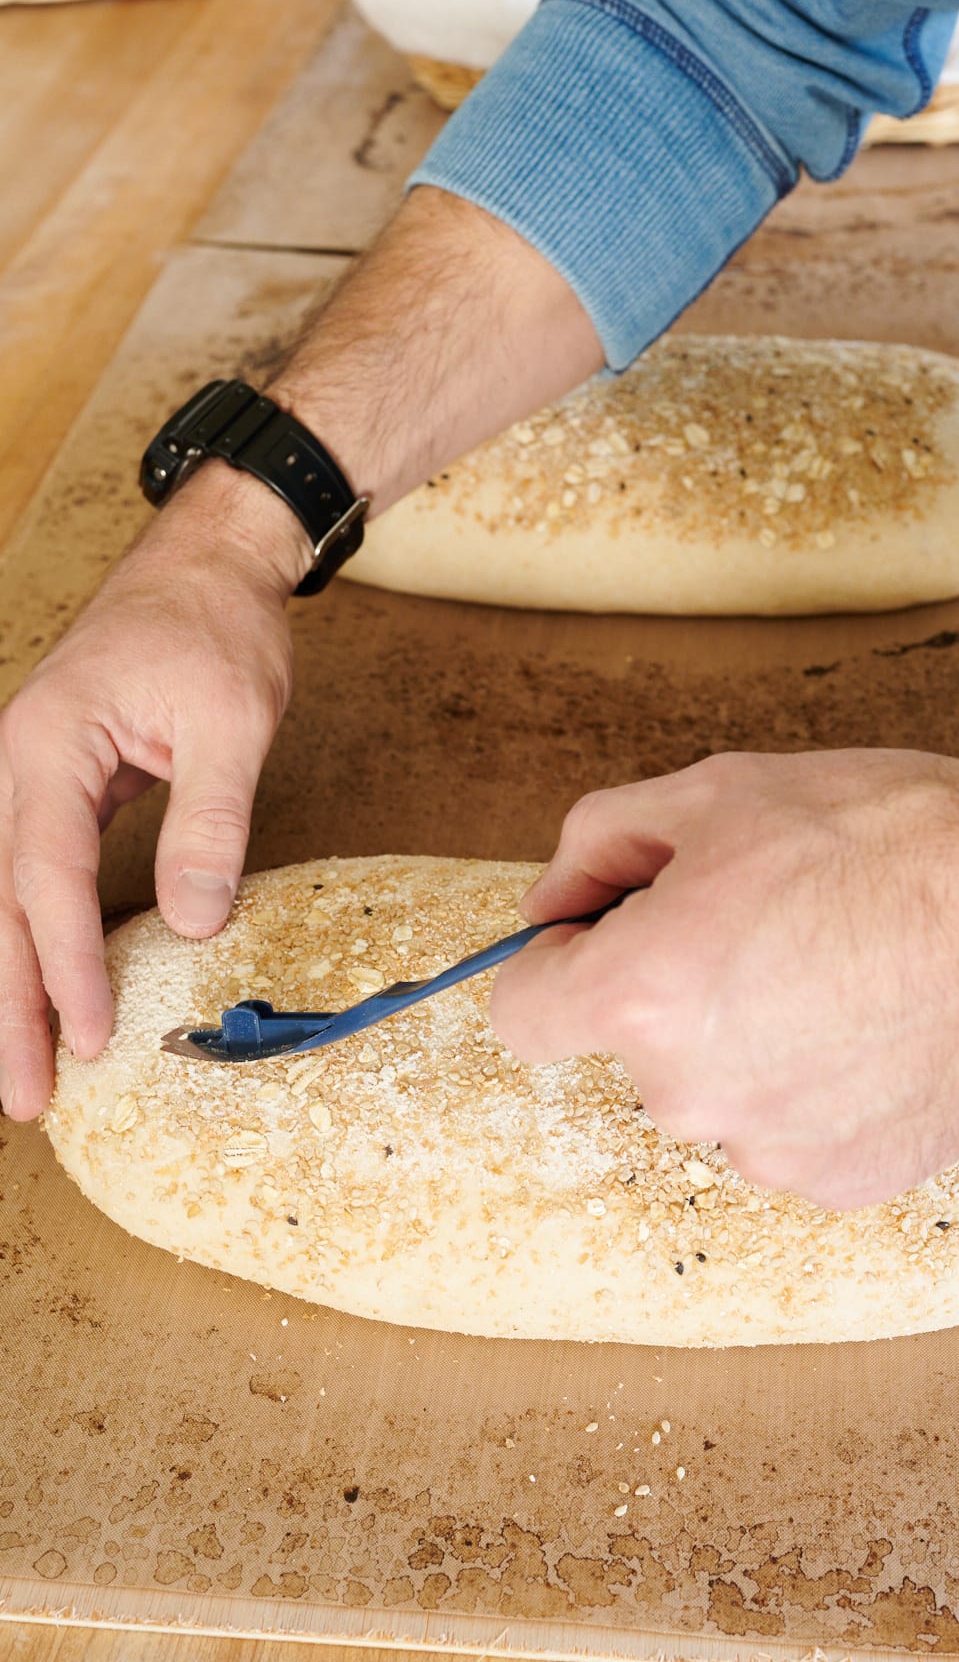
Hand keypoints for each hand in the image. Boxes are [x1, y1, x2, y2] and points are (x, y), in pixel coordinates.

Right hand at [0, 466, 305, 1119]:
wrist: (206, 563)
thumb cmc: (217, 627)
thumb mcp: (232, 720)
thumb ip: (210, 820)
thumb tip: (194, 922)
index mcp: (48, 745)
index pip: (48, 877)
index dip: (68, 965)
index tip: (87, 1038)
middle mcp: (15, 764)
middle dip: (8, 1006)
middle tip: (24, 1099)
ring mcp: (25, 775)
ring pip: (0, 898)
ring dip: (8, 984)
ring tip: (19, 1071)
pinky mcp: (52, 786)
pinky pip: (25, 877)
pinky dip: (27, 939)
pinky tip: (34, 990)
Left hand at [492, 750, 958, 1207]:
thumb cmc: (883, 834)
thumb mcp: (714, 791)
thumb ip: (596, 845)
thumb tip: (550, 908)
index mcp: (640, 995)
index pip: (521, 1012)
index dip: (564, 959)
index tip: (619, 930)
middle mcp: (689, 1093)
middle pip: (631, 1049)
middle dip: (673, 990)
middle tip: (770, 923)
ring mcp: (768, 1149)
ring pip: (714, 1093)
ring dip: (748, 1042)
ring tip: (840, 970)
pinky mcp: (840, 1182)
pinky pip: (786, 1132)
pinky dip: (814, 1087)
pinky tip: (876, 1023)